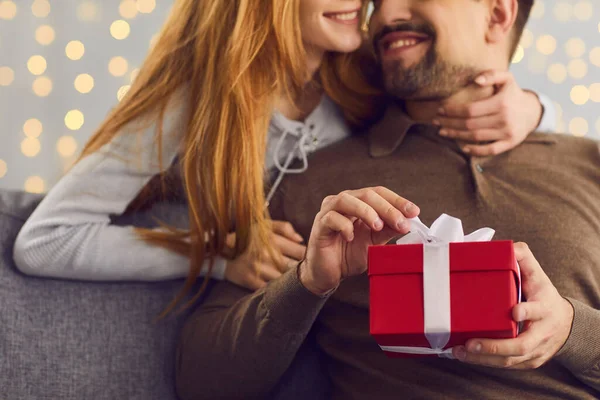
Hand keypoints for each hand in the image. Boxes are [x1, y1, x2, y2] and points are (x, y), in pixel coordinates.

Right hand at [224, 221, 305, 289]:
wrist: (220, 249)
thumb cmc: (248, 236)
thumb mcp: (264, 225)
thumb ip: (285, 228)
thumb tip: (300, 240)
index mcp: (272, 239)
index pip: (300, 251)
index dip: (307, 256)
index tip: (310, 259)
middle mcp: (266, 254)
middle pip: (294, 267)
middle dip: (301, 270)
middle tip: (307, 272)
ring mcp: (258, 269)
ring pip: (284, 279)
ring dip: (290, 280)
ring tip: (294, 280)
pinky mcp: (251, 281)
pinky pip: (271, 288)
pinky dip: (277, 288)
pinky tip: (279, 286)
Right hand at [299, 187, 419, 295]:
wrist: (327, 274)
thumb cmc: (347, 255)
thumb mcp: (374, 242)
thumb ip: (388, 230)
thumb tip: (407, 222)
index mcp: (358, 203)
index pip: (379, 193)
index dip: (397, 201)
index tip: (413, 212)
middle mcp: (343, 203)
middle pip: (366, 194)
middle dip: (387, 208)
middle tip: (400, 222)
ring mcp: (329, 212)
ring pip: (347, 200)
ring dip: (366, 212)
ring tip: (377, 226)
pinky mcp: (319, 225)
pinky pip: (332, 218)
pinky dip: (344, 226)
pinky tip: (351, 237)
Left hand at [434, 70, 542, 155]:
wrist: (533, 111)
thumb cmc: (513, 94)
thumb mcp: (507, 79)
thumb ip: (492, 75)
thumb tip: (475, 80)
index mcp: (501, 103)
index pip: (470, 109)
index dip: (453, 111)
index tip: (440, 109)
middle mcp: (504, 119)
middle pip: (470, 124)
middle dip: (450, 123)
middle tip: (436, 122)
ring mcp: (507, 133)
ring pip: (476, 137)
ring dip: (456, 135)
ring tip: (443, 132)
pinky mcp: (510, 143)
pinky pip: (490, 150)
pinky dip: (475, 150)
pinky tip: (462, 147)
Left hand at [452, 242, 573, 368]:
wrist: (564, 324)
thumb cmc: (543, 296)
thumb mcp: (538, 276)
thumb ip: (524, 259)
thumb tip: (509, 246)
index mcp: (545, 308)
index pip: (538, 311)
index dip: (527, 311)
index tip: (514, 310)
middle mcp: (541, 333)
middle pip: (522, 346)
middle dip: (495, 347)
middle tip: (472, 343)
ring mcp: (535, 351)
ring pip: (510, 360)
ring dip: (484, 358)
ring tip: (461, 351)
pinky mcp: (526, 362)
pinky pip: (505, 365)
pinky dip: (484, 363)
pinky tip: (466, 356)